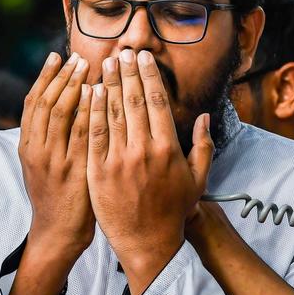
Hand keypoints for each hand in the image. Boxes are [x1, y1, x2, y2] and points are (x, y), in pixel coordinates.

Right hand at [17, 52, 94, 258]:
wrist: (58, 232)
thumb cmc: (58, 197)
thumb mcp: (43, 165)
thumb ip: (49, 138)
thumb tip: (63, 105)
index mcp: (27, 146)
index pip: (32, 102)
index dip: (44, 77)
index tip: (56, 56)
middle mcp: (36, 149)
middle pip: (45, 102)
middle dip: (60, 75)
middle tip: (76, 54)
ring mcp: (53, 159)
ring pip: (60, 112)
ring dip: (73, 85)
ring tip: (87, 64)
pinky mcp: (72, 170)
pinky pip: (80, 133)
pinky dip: (87, 110)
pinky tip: (97, 92)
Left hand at [87, 49, 211, 293]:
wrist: (148, 242)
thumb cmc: (174, 211)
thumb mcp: (197, 179)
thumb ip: (202, 146)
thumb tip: (203, 117)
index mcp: (168, 149)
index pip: (157, 103)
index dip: (150, 77)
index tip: (144, 59)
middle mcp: (143, 151)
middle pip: (134, 102)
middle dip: (127, 74)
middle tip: (122, 52)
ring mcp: (118, 161)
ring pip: (112, 114)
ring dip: (109, 85)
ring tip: (105, 64)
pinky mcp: (98, 171)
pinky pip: (93, 135)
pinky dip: (92, 111)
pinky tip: (90, 93)